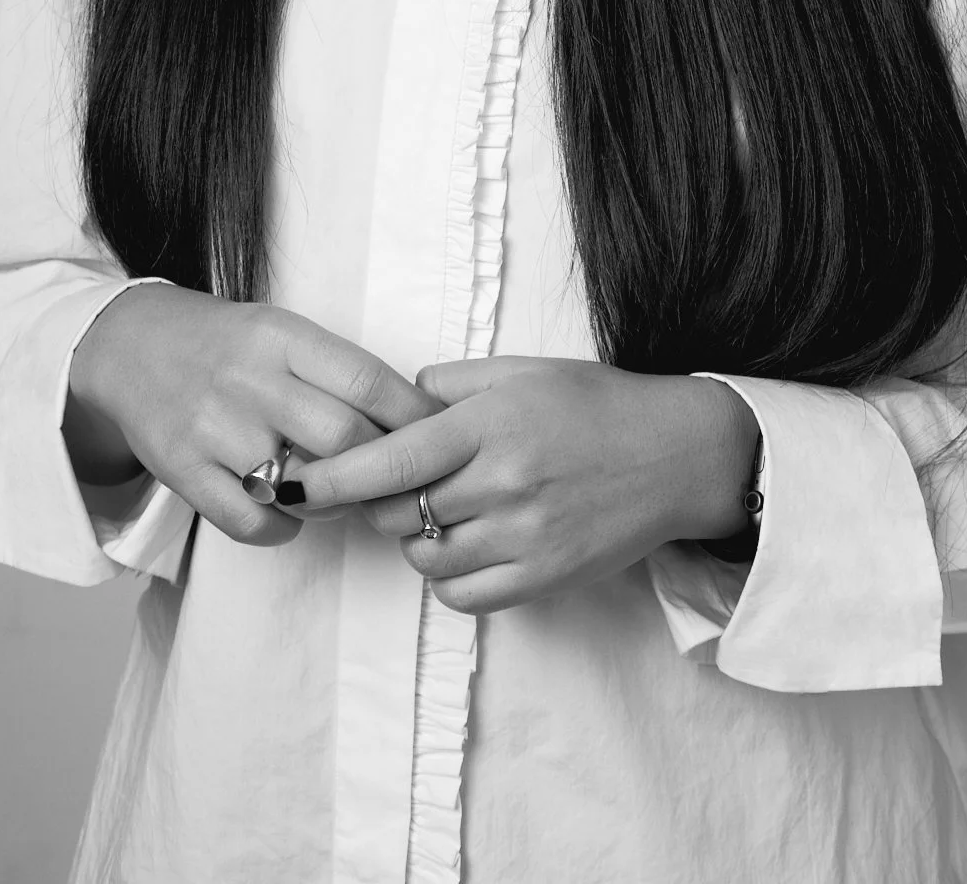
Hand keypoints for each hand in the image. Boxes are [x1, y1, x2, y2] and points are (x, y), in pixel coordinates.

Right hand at [64, 282, 442, 548]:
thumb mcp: (283, 332)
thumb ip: (337, 371)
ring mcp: (212, 428)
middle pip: (344, 437)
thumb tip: (417, 418)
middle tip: (395, 479)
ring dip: (335, 502)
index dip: (413, 416)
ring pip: (300, 485)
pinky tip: (291, 515)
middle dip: (380, 466)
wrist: (130, 345)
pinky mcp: (182, 470)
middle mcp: (249, 380)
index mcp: (283, 337)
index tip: (439, 437)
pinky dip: (282, 529)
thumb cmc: (228, 343)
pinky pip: (249, 522)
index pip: (367, 381)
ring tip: (344, 497)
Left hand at [289, 355, 759, 612]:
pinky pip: (463, 595)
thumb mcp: (522, 372)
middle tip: (387, 484)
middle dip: (377, 502)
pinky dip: (450, 575)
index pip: (388, 462)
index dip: (330, 478)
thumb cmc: (596, 405)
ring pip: (426, 557)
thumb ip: (451, 384)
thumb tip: (395, 401)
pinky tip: (468, 542)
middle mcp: (502, 484)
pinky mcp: (543, 578)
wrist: (676, 456)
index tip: (290, 484)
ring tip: (445, 507)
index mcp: (490, 426)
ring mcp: (523, 538)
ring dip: (417, 536)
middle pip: (398, 513)